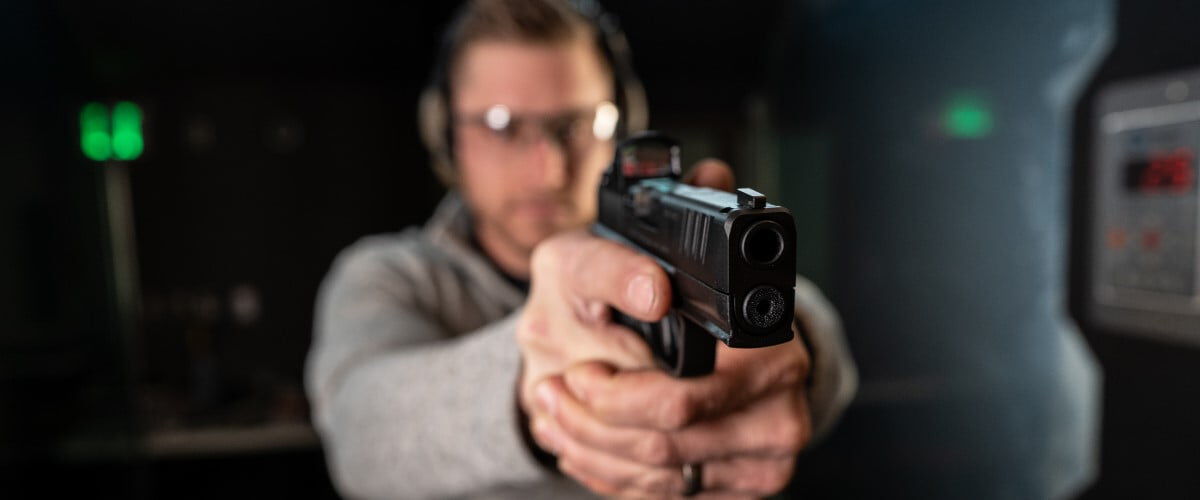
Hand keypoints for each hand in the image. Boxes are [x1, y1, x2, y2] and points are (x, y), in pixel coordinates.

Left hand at [526, 159, 813, 497]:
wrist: (674, 324)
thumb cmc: (639, 292)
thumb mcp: (603, 259)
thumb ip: (618, 269)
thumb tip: (652, 293)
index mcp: (767, 351)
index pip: (683, 400)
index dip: (617, 396)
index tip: (577, 373)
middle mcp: (780, 411)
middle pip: (666, 447)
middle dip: (591, 424)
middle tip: (552, 392)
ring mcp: (764, 460)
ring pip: (661, 481)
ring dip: (592, 452)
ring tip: (556, 415)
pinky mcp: (740, 488)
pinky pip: (666, 498)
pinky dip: (611, 474)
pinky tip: (583, 443)